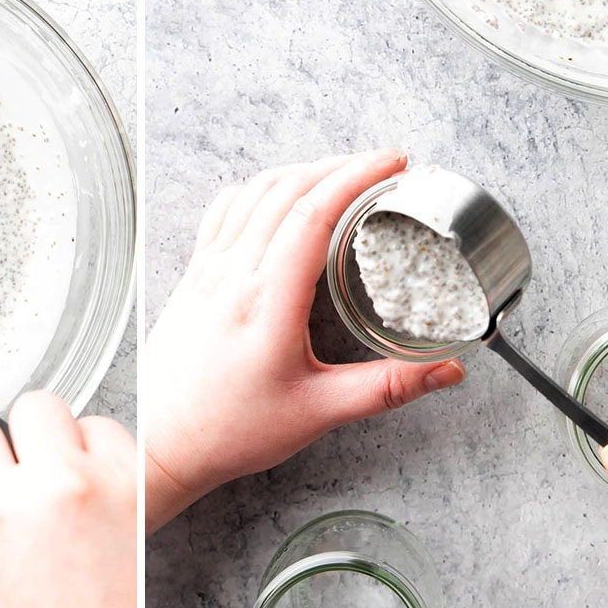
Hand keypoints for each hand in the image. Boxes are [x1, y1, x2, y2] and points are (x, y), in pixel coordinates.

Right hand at [0, 369, 136, 607]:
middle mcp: (53, 484)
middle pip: (32, 405)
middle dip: (22, 430)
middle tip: (23, 465)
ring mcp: (102, 481)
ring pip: (76, 416)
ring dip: (66, 442)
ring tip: (65, 492)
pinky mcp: (139, 484)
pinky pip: (114, 435)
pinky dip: (103, 453)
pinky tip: (94, 494)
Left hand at [143, 150, 465, 532]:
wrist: (161, 442)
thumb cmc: (230, 431)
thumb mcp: (318, 412)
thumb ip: (387, 388)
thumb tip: (446, 371)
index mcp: (266, 303)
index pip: (312, 214)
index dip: (355, 177)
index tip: (392, 165)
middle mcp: (232, 276)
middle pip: (286, 190)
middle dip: (339, 165)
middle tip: (381, 166)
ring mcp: (208, 271)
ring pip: (254, 193)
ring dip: (301, 171)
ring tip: (340, 173)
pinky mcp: (194, 276)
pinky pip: (224, 210)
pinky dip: (260, 188)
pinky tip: (278, 194)